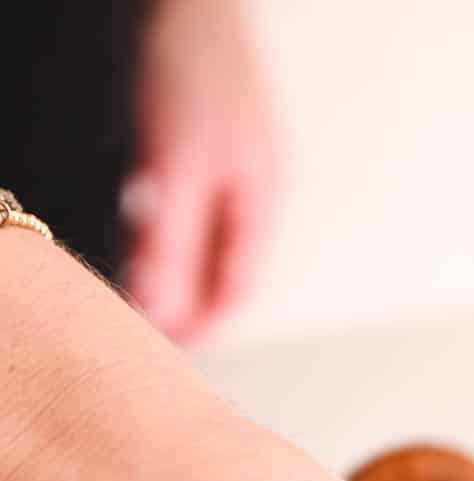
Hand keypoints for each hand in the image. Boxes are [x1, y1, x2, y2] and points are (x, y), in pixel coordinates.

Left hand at [124, 0, 283, 343]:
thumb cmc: (191, 64)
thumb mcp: (175, 167)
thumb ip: (171, 245)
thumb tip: (162, 317)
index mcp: (263, 202)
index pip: (237, 290)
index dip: (203, 328)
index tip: (167, 356)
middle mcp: (258, 187)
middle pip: (227, 270)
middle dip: (192, 306)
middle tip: (151, 337)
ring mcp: (238, 161)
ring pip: (211, 240)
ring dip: (180, 271)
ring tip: (144, 292)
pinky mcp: (210, 136)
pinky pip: (197, 206)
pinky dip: (173, 233)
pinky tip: (144, 232)